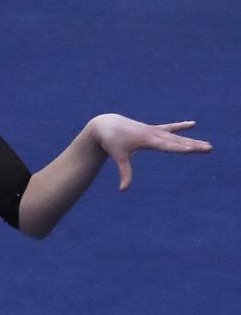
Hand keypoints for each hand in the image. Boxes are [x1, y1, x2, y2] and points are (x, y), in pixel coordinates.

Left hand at [89, 113, 211, 190]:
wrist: (106, 124)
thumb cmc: (112, 142)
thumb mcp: (119, 157)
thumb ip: (124, 173)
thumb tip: (122, 190)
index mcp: (147, 139)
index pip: (167, 146)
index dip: (180, 148)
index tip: (193, 149)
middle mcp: (154, 133)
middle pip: (178, 141)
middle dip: (193, 145)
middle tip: (209, 148)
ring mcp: (154, 131)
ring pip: (177, 136)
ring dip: (192, 140)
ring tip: (207, 145)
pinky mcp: (152, 130)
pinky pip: (169, 128)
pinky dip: (180, 127)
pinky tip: (193, 124)